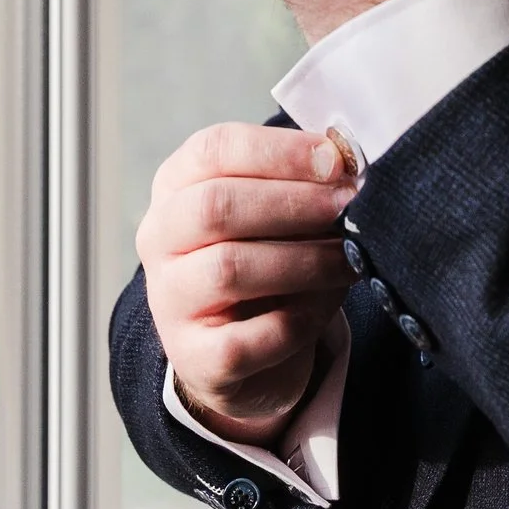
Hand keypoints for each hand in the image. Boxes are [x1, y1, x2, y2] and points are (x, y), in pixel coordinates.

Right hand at [137, 122, 360, 446]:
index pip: (213, 150)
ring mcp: (169, 300)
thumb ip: (300, 182)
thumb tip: (348, 164)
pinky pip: (247, 338)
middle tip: (346, 205)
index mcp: (176, 186)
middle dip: (292, 202)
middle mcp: (160, 239)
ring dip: (302, 260)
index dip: (278, 151)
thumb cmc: (262, 257)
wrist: (238, 350)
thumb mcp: (270, 211)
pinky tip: (327, 304)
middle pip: (214, 207)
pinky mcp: (194, 358)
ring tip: (349, 257)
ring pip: (228, 269)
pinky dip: (297, 319)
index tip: (335, 161)